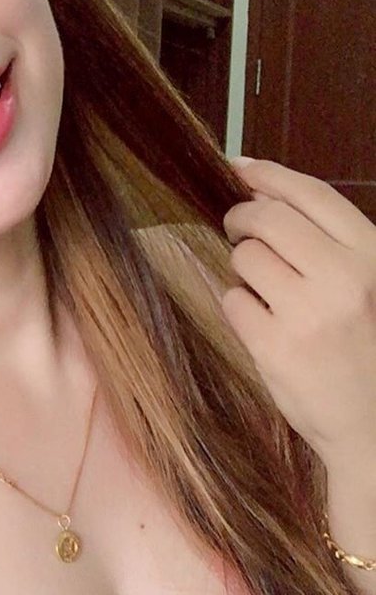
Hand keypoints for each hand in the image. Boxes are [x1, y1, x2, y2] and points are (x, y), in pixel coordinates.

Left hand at [220, 157, 375, 466]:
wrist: (374, 426)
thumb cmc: (366, 348)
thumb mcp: (368, 281)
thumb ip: (326, 240)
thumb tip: (258, 186)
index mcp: (372, 255)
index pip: (309, 194)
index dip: (267, 175)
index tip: (238, 168)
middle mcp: (344, 277)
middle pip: (266, 219)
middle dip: (241, 219)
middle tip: (237, 230)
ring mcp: (308, 313)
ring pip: (244, 258)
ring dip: (244, 269)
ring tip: (268, 293)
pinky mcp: (275, 347)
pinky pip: (233, 301)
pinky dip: (240, 308)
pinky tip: (264, 325)